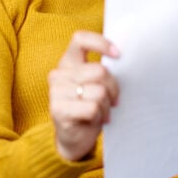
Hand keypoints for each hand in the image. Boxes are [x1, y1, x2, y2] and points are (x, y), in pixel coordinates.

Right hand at [48, 31, 119, 161]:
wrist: (73, 139)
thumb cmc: (88, 108)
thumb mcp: (95, 85)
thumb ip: (102, 71)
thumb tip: (122, 59)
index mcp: (68, 62)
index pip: (80, 39)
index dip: (101, 43)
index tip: (118, 55)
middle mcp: (58, 74)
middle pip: (99, 71)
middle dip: (113, 87)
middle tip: (113, 100)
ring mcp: (56, 92)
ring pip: (98, 91)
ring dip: (106, 105)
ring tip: (101, 112)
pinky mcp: (58, 110)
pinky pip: (92, 108)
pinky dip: (99, 116)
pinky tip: (94, 120)